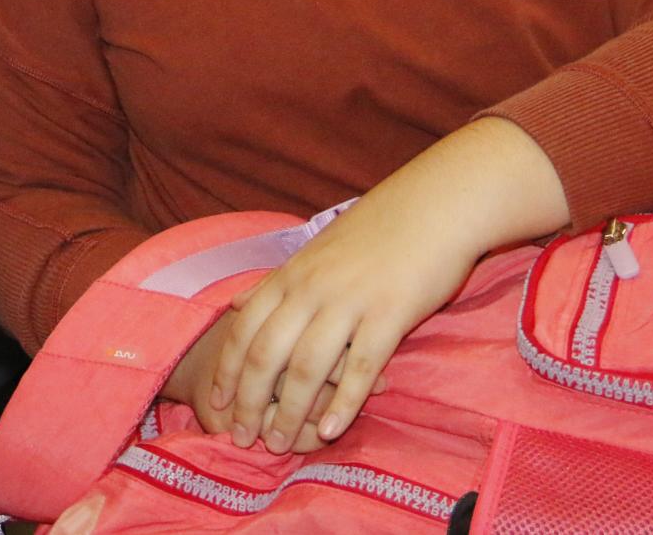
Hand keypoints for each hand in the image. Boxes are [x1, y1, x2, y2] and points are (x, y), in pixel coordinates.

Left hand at [209, 120, 566, 453]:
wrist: (435, 206)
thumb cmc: (376, 232)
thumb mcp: (314, 251)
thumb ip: (274, 283)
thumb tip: (234, 303)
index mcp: (292, 274)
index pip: (244, 329)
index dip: (227, 371)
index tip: (217, 407)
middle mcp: (311, 289)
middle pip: (266, 354)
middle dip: (249, 401)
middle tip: (243, 439)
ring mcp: (349, 302)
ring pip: (306, 367)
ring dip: (290, 412)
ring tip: (280, 445)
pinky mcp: (389, 315)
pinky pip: (360, 368)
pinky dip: (342, 403)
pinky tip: (331, 431)